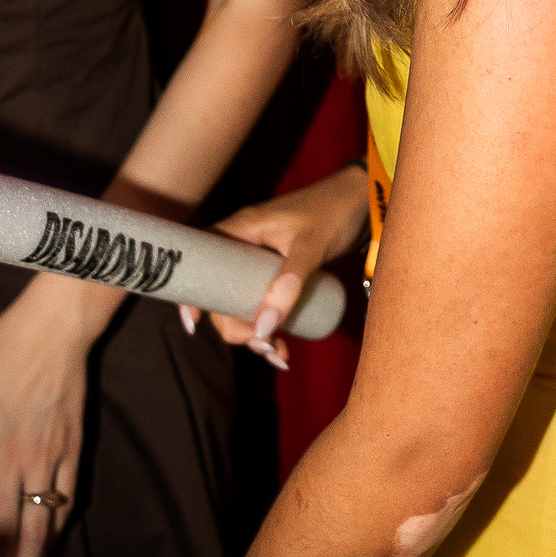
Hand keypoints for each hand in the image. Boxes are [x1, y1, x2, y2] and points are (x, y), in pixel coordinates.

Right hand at [181, 165, 368, 365]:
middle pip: (221, 294)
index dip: (191, 293)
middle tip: (262, 345)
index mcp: (241, 230)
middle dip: (235, 327)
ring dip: (255, 335)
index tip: (194, 325)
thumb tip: (262, 328)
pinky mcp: (280, 275)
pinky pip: (265, 307)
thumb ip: (289, 282)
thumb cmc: (334, 212)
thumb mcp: (310, 246)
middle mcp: (244, 247)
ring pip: (243, 306)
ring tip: (279, 354)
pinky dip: (270, 330)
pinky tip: (283, 349)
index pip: (200, 261)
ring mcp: (261, 263)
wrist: (364, 202)